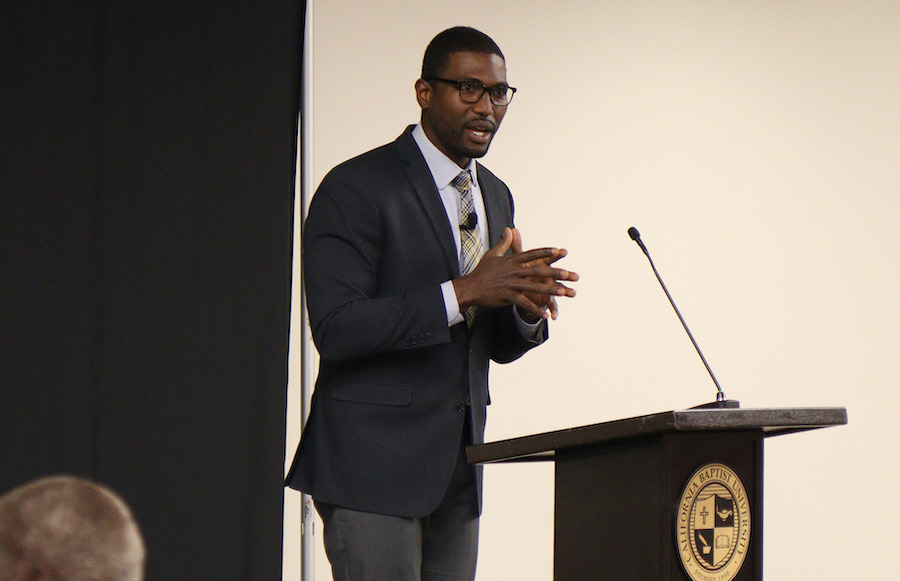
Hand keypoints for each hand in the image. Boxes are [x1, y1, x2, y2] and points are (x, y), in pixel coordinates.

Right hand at [452, 227, 577, 320]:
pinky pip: (525, 304)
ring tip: (564, 293)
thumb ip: (503, 243)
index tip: (559, 250)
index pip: (531, 254)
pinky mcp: (508, 296)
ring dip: (550, 290)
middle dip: (555, 272)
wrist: (470, 287)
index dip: (546, 252)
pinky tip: (546, 315)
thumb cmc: (481, 272)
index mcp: (511, 261)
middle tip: (570, 274)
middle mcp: (513, 271)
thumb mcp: (492, 254)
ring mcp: (511, 284)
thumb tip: (508, 229)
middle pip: (538, 270)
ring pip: (535, 287)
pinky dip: (536, 309)